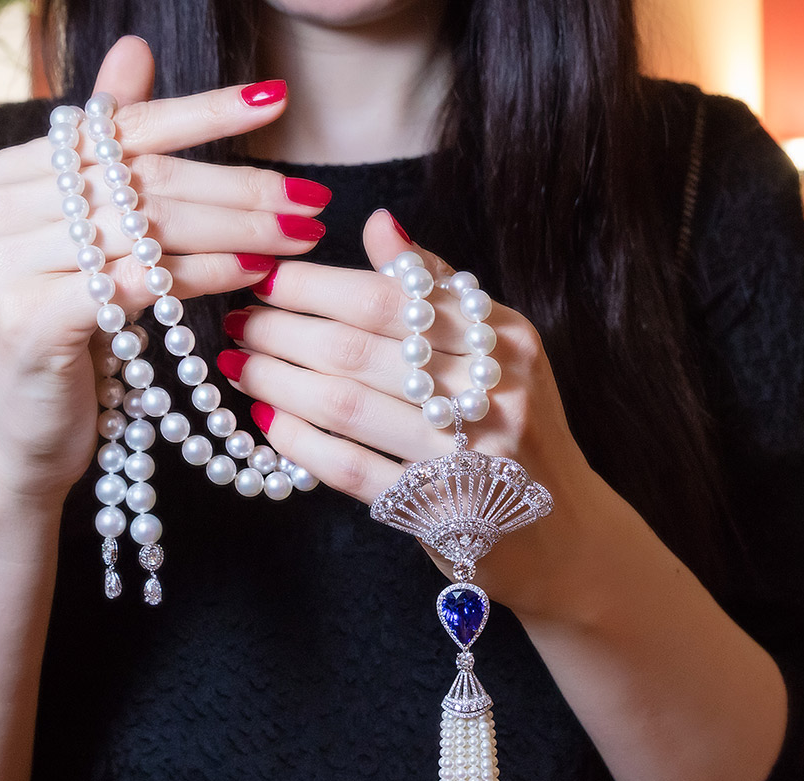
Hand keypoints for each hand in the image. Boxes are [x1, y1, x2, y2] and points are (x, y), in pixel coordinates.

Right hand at [0, 36, 332, 506]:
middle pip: (144, 182)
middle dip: (239, 189)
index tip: (277, 102)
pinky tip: (252, 274)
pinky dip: (201, 275)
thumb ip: (109, 147)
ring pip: (146, 230)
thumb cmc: (72, 331)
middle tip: (309, 200)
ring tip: (297, 237)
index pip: (123, 128)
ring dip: (235, 232)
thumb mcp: (92, 236)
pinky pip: (137, 283)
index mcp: (13, 172)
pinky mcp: (30, 318)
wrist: (24, 434)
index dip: (205, 112)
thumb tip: (134, 46)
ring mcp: (5, 262)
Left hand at [218, 208, 619, 620]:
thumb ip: (438, 289)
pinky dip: (302, 443)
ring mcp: (468, 455)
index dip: (315, 284)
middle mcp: (493, 390)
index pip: (390, 295)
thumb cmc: (514, 425)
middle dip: (282, 329)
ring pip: (347, 404)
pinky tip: (267, 423)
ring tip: (239, 365)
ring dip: (278, 381)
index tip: (265, 275)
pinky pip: (352, 469)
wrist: (566, 532)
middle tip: (237, 320)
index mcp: (505, 336)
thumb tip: (379, 224)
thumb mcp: (500, 347)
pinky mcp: (440, 513)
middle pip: (359, 347)